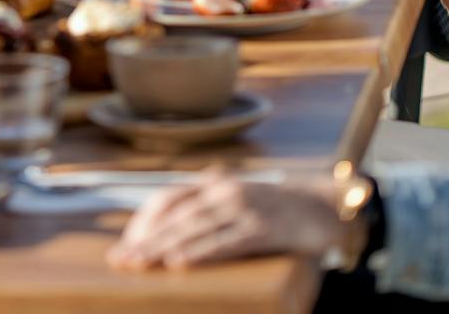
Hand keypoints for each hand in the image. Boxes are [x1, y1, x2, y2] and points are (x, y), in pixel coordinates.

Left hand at [109, 175, 352, 271]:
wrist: (327, 206)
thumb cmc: (277, 211)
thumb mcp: (238, 203)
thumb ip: (209, 212)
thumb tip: (172, 238)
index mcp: (215, 185)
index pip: (168, 198)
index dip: (144, 220)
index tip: (125, 244)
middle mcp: (225, 191)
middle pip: (175, 216)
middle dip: (145, 239)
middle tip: (120, 260)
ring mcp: (244, 207)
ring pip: (194, 228)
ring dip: (163, 247)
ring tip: (140, 263)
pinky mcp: (264, 228)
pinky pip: (226, 242)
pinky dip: (200, 252)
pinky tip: (180, 263)